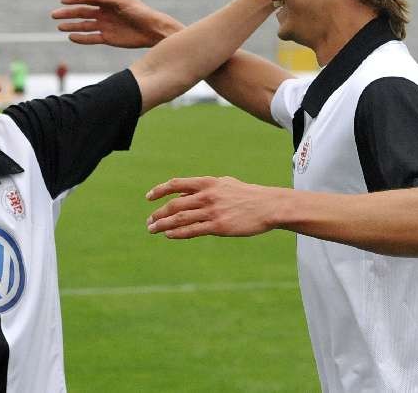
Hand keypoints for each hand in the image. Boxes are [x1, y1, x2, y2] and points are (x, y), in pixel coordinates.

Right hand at [51, 0, 183, 48]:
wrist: (153, 31)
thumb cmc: (141, 13)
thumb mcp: (125, 3)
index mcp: (108, 2)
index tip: (62, 0)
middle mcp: (104, 13)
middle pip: (82, 12)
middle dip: (68, 13)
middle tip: (54, 15)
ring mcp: (105, 26)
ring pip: (84, 25)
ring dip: (71, 25)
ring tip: (59, 27)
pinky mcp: (108, 38)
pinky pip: (91, 38)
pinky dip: (81, 38)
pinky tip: (71, 37)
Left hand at [145, 176, 277, 238]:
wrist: (268, 206)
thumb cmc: (247, 194)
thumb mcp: (224, 184)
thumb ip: (204, 187)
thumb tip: (185, 194)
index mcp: (207, 182)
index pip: (176, 184)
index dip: (159, 190)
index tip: (149, 198)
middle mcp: (207, 196)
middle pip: (174, 204)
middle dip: (158, 214)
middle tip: (149, 221)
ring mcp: (212, 212)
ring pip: (180, 219)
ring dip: (163, 225)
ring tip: (153, 230)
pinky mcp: (219, 227)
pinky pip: (193, 231)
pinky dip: (178, 233)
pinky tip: (169, 235)